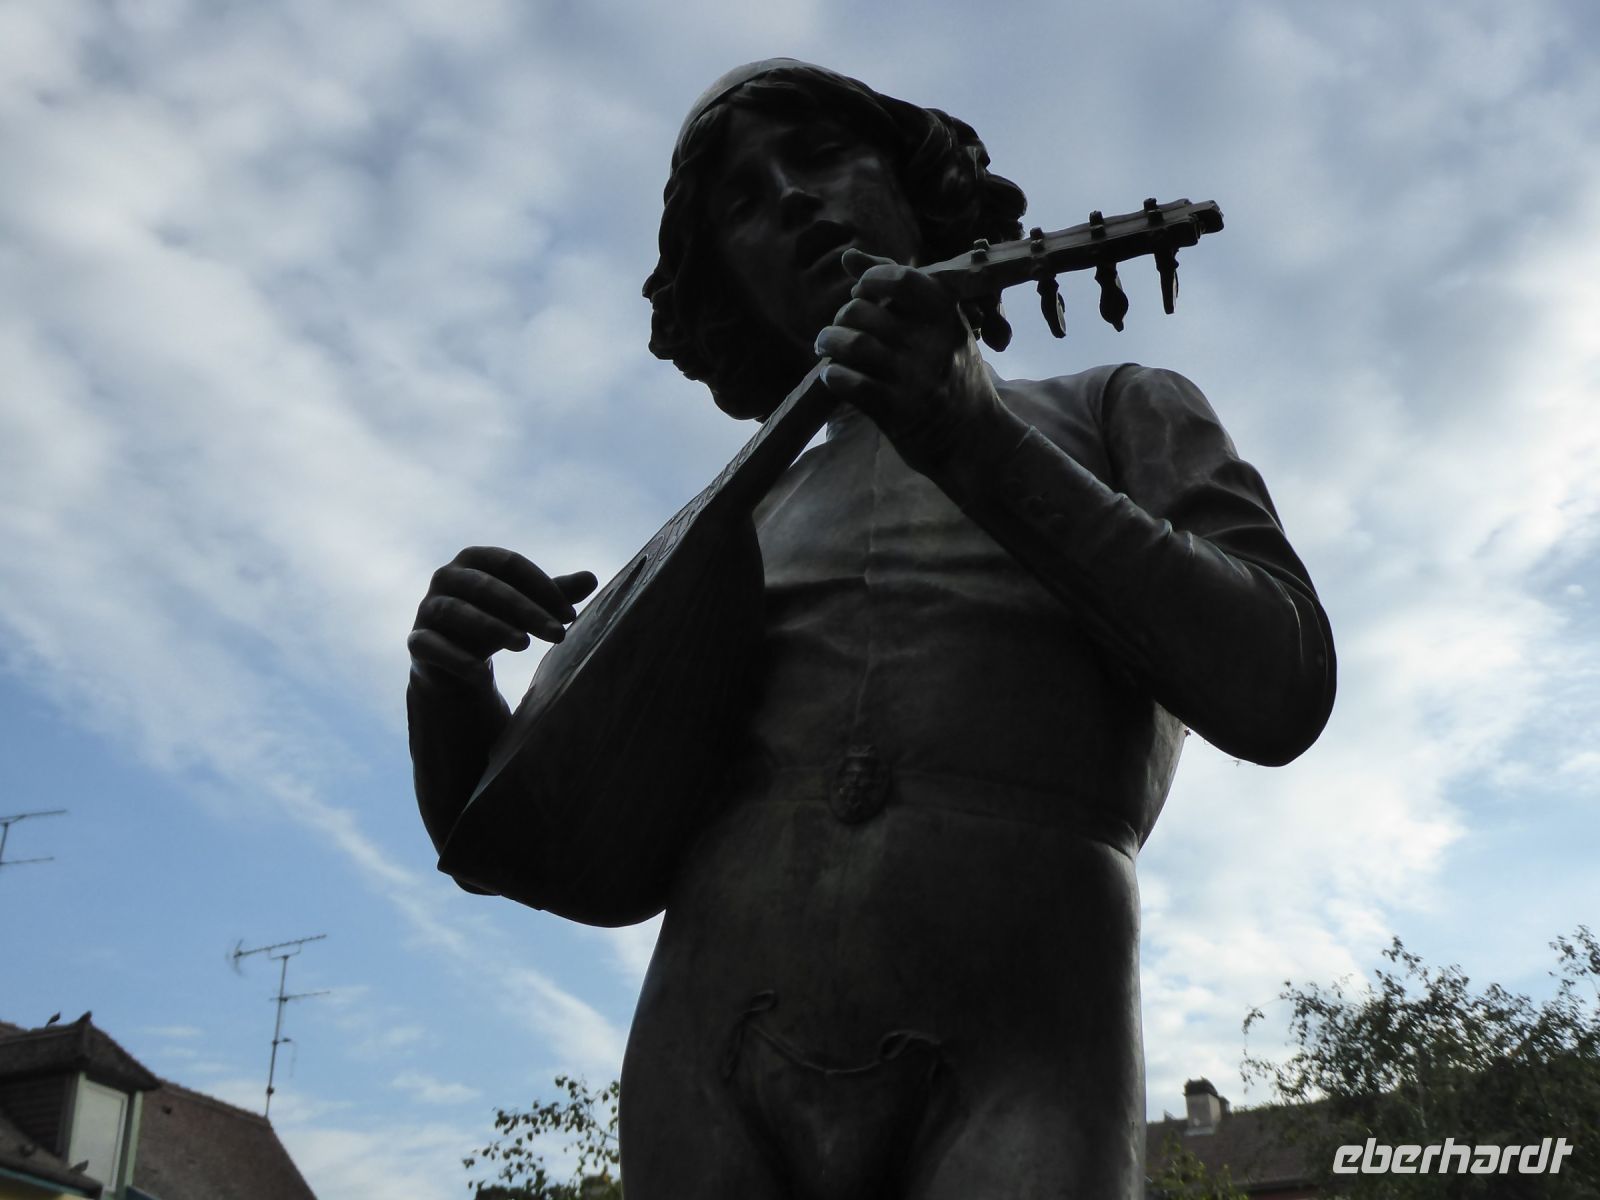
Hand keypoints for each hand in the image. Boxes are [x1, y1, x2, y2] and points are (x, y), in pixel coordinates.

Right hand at [408, 546, 596, 682]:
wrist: (454, 660)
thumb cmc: (495, 621)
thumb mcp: (525, 607)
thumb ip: (554, 593)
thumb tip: (592, 577)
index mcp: (473, 559)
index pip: (509, 563)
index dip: (540, 586)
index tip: (569, 615)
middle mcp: (445, 578)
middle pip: (486, 587)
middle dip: (525, 610)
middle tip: (558, 634)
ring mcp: (427, 609)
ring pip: (457, 612)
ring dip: (492, 627)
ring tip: (525, 645)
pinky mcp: (417, 642)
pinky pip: (433, 646)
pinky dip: (458, 660)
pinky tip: (484, 676)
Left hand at [813, 249, 1001, 466]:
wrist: (973, 439)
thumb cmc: (954, 375)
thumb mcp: (942, 328)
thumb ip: (898, 290)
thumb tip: (848, 258)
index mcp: (945, 316)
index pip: (900, 277)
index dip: (870, 279)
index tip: (862, 292)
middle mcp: (931, 343)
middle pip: (863, 311)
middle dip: (842, 317)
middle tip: (840, 329)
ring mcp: (913, 378)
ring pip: (853, 343)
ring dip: (829, 342)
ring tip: (826, 346)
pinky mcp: (896, 411)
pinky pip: (849, 383)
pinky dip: (833, 375)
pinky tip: (834, 375)